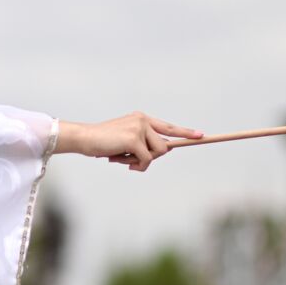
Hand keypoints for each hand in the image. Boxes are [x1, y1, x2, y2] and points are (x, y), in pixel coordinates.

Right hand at [57, 113, 201, 171]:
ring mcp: (139, 128)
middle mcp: (143, 120)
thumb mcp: (126, 142)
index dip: (185, 132)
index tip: (200, 135)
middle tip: (131, 159)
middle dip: (151, 157)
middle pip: (164, 146)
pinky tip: (120, 160)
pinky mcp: (134, 138)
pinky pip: (146, 159)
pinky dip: (136, 165)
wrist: (85, 138)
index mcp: (142, 119)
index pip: (168, 127)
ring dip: (141, 161)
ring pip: (156, 153)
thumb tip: (161, 152)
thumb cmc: (103, 143)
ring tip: (122, 158)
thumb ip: (143, 145)